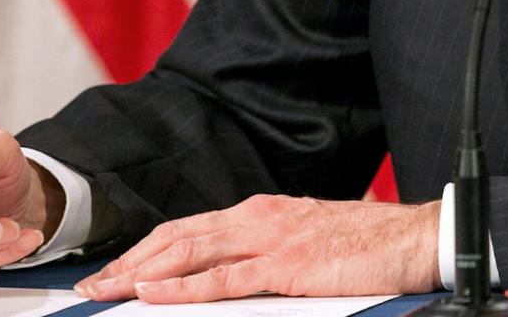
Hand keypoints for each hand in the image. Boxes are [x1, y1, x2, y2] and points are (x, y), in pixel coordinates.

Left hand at [75, 195, 440, 303]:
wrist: (415, 238)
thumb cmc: (370, 244)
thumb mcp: (309, 240)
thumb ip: (269, 252)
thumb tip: (235, 273)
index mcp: (264, 212)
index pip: (190, 228)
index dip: (146, 250)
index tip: (115, 271)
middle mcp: (260, 219)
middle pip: (177, 238)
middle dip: (129, 262)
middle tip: (91, 286)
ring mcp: (272, 240)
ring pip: (189, 254)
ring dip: (141, 274)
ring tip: (106, 291)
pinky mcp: (287, 267)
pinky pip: (224, 280)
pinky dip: (182, 288)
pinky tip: (153, 294)